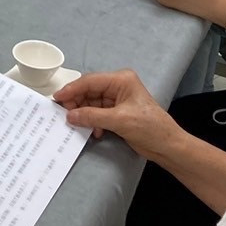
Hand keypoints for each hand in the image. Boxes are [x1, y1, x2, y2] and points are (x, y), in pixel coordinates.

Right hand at [54, 70, 181, 156]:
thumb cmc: (149, 127)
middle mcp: (118, 86)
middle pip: (89, 91)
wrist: (168, 146)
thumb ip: (92, 116)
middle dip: (77, 103)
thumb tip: (70, 115)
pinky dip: (93, 122)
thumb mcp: (119, 120)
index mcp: (121, 80)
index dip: (72, 89)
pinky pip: (98, 114)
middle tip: (64, 114)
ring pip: (92, 104)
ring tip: (77, 125)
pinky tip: (94, 132)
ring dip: (85, 115)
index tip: (57, 98)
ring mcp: (118, 100)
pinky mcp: (118, 113)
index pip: (90, 81)